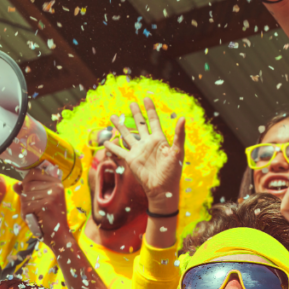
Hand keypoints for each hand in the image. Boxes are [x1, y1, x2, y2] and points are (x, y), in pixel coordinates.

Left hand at [16, 166, 70, 245]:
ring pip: (25, 196)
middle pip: (27, 185)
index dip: (26, 182)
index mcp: (56, 183)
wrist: (60, 235)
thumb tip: (16, 185)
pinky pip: (25, 206)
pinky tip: (34, 219)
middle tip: (35, 209)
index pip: (33, 173)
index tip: (30, 193)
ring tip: (35, 215)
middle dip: (26, 198)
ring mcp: (52, 195)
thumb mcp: (41, 201)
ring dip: (25, 207)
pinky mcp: (46, 204)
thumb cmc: (50, 219)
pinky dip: (26, 215)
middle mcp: (56, 187)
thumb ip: (29, 191)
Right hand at [103, 98, 185, 215]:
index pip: (154, 121)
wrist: (162, 189)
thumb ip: (179, 135)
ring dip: (120, 126)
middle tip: (131, 103)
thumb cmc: (173, 172)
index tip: (146, 99)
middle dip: (136, 114)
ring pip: (127, 135)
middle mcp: (148, 143)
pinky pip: (119, 151)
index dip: (150, 110)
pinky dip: (112, 147)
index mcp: (159, 140)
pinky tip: (105, 143)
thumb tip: (183, 118)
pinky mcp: (131, 160)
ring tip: (113, 117)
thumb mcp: (177, 152)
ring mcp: (138, 151)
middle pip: (140, 125)